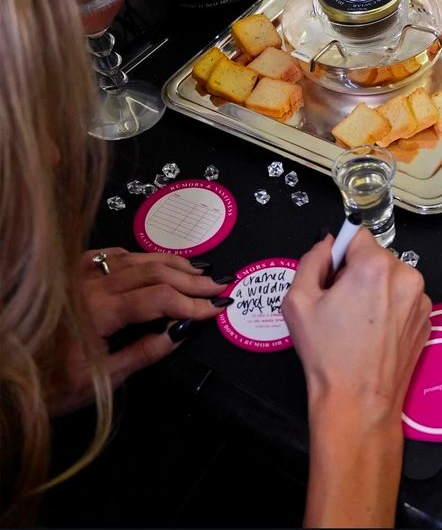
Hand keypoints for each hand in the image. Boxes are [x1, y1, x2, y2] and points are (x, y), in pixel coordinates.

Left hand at [49, 248, 230, 415]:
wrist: (6, 376)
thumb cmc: (50, 386)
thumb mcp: (100, 383)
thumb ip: (143, 353)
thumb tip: (181, 331)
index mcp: (100, 311)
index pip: (160, 299)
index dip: (193, 303)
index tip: (218, 308)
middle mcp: (92, 284)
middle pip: (154, 272)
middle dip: (192, 279)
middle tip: (221, 284)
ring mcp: (80, 273)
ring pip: (136, 258)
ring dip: (172, 263)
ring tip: (199, 270)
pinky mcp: (72, 272)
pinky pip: (111, 254)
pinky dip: (139, 256)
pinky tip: (153, 261)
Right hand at [281, 229, 430, 527]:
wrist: (358, 403)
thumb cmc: (327, 354)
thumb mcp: (298, 301)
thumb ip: (311, 259)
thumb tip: (327, 243)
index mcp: (375, 265)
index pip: (356, 235)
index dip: (339, 256)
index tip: (332, 280)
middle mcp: (406, 275)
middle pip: (375, 257)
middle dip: (357, 273)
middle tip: (340, 305)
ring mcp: (421, 299)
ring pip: (391, 278)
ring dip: (376, 290)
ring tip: (358, 324)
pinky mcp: (427, 320)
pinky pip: (404, 299)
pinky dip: (390, 308)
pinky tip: (374, 335)